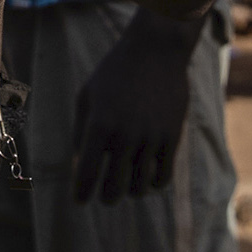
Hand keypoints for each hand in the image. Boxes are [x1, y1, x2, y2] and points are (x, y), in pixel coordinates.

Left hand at [71, 7, 203, 202]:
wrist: (156, 50)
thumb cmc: (114, 73)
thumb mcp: (87, 96)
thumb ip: (80, 132)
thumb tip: (81, 165)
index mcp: (99, 126)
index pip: (86, 175)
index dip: (81, 194)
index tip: (80, 201)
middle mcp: (125, 136)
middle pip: (114, 189)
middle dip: (106, 197)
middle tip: (105, 196)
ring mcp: (151, 138)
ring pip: (139, 187)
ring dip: (131, 191)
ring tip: (127, 184)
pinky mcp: (172, 137)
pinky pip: (163, 177)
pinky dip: (153, 184)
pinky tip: (148, 178)